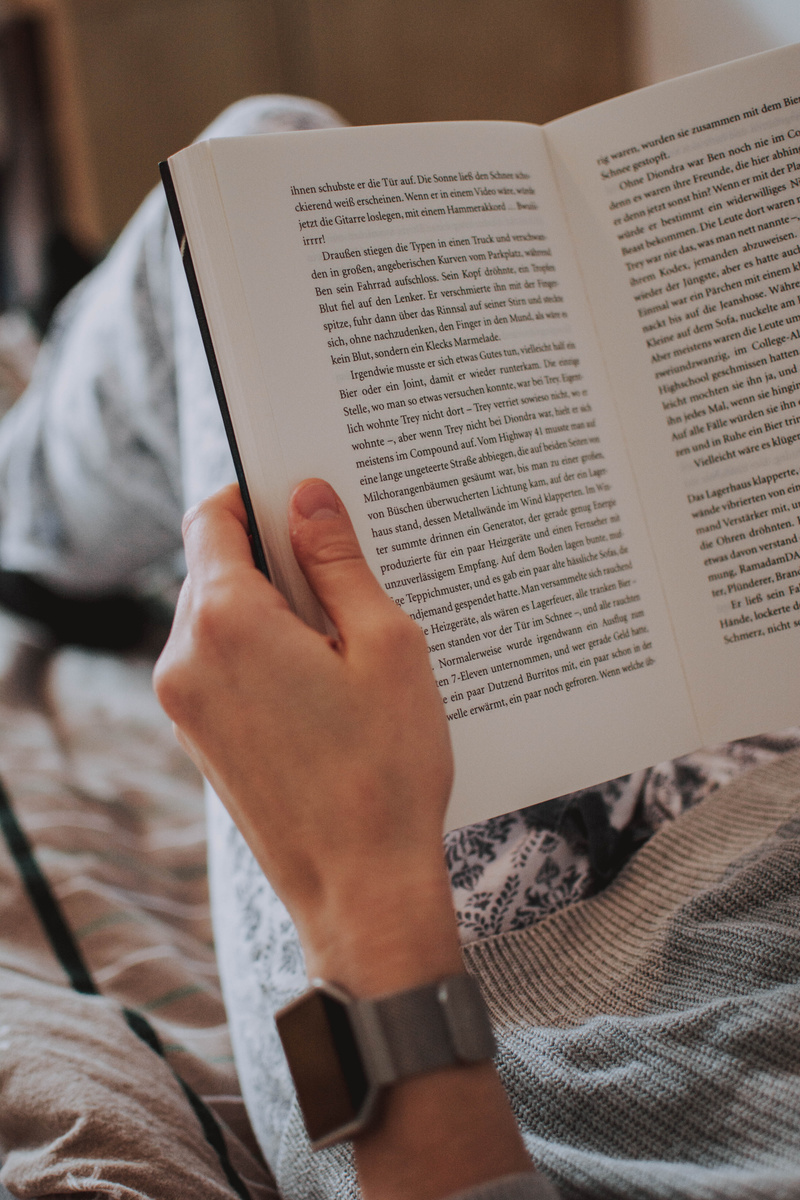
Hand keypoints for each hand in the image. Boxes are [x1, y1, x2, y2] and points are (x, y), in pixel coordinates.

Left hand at [153, 480, 458, 991]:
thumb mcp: (385, 645)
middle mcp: (186, 658)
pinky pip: (218, 664)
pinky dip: (259, 651)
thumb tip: (309, 500)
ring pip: (216, 617)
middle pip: (215, 567)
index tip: (298, 498)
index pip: (213, 519)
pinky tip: (321, 680)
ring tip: (343, 636)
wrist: (359, 889)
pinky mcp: (197, 738)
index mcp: (226, 621)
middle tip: (344, 570)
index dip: (254, 496)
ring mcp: (184, 704)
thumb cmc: (385, 771)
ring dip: (270, 607)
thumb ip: (339, 562)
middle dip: (272, 556)